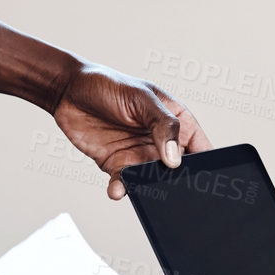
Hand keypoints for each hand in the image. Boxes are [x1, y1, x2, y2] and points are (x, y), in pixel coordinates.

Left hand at [50, 61, 213, 198]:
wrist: (67, 90)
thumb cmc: (107, 84)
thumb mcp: (141, 98)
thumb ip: (164, 126)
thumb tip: (175, 158)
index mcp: (177, 122)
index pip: (202, 148)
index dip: (206, 164)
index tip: (203, 177)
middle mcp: (161, 142)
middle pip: (180, 171)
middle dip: (178, 182)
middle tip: (170, 186)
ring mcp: (141, 155)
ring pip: (154, 181)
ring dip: (149, 189)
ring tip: (139, 186)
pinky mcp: (118, 166)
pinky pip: (126, 184)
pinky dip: (122, 190)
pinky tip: (117, 188)